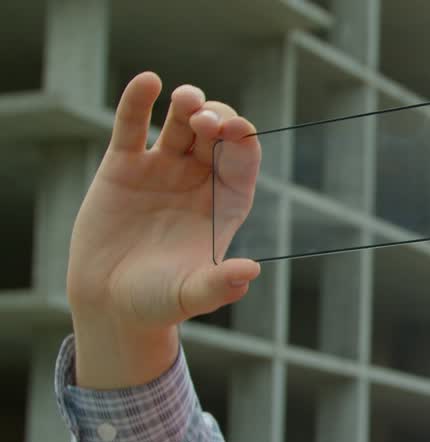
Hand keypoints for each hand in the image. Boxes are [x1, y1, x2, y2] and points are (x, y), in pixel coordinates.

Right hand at [67, 71, 262, 387]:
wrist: (110, 302)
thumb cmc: (159, 301)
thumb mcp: (190, 294)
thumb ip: (220, 284)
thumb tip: (250, 272)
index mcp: (227, 203)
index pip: (243, 159)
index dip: (242, 140)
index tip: (234, 132)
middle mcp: (199, 180)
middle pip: (216, 134)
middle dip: (216, 118)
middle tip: (205, 122)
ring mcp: (163, 169)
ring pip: (180, 123)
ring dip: (187, 105)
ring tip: (184, 99)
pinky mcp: (124, 166)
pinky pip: (133, 125)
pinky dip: (139, 101)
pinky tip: (148, 82)